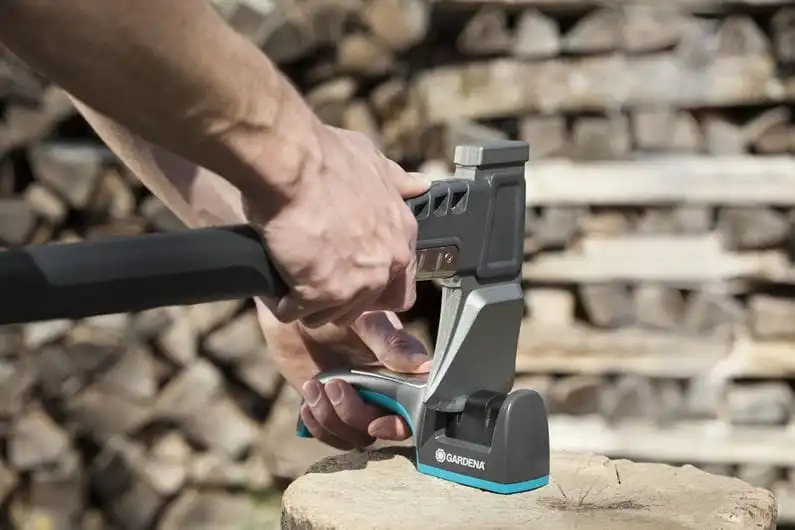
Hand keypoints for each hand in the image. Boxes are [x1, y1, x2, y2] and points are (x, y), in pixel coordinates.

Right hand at [247, 123, 430, 328]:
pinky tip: (278, 286)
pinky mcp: (320, 293)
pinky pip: (298, 314)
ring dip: (312, 305)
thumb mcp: (372, 160)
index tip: (351, 278)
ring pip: (333, 315)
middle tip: (316, 277)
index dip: (374, 289)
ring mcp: (356, 283)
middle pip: (365, 307)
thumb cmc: (325, 158)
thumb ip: (396, 181)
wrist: (292, 163)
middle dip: (340, 299)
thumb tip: (418, 185)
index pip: (401, 289)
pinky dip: (284, 304)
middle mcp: (386, 263)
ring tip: (294, 279)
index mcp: (401, 235)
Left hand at [255, 298, 431, 449]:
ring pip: (352, 436)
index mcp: (399, 372)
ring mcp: (354, 402)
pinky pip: (329, 434)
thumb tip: (426, 367)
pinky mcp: (328, 408)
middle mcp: (381, 392)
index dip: (397, 427)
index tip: (374, 423)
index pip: (412, 412)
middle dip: (352, 414)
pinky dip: (316, 425)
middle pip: (376, 427)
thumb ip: (393, 344)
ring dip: (330, 420)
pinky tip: (307, 399)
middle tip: (332, 384)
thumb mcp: (367, 320)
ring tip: (314, 386)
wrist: (296, 311)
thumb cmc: (338, 305)